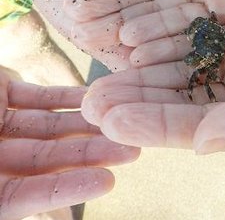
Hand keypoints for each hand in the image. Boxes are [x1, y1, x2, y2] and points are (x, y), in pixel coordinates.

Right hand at [0, 69, 139, 219]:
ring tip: (124, 121)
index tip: (108, 181)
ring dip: (86, 124)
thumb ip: (5, 193)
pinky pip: (38, 96)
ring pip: (49, 126)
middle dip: (91, 153)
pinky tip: (96, 97)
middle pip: (47, 159)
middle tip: (133, 150)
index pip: (26, 197)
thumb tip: (57, 217)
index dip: (66, 189)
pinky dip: (66, 97)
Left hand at [80, 0, 224, 151]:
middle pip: (175, 101)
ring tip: (97, 73)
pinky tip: (129, 35)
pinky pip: (190, 33)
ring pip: (176, 69)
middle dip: (133, 102)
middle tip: (89, 101)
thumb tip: (199, 144)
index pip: (193, 127)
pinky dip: (160, 36)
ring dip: (137, 72)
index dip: (153, 126)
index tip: (113, 122)